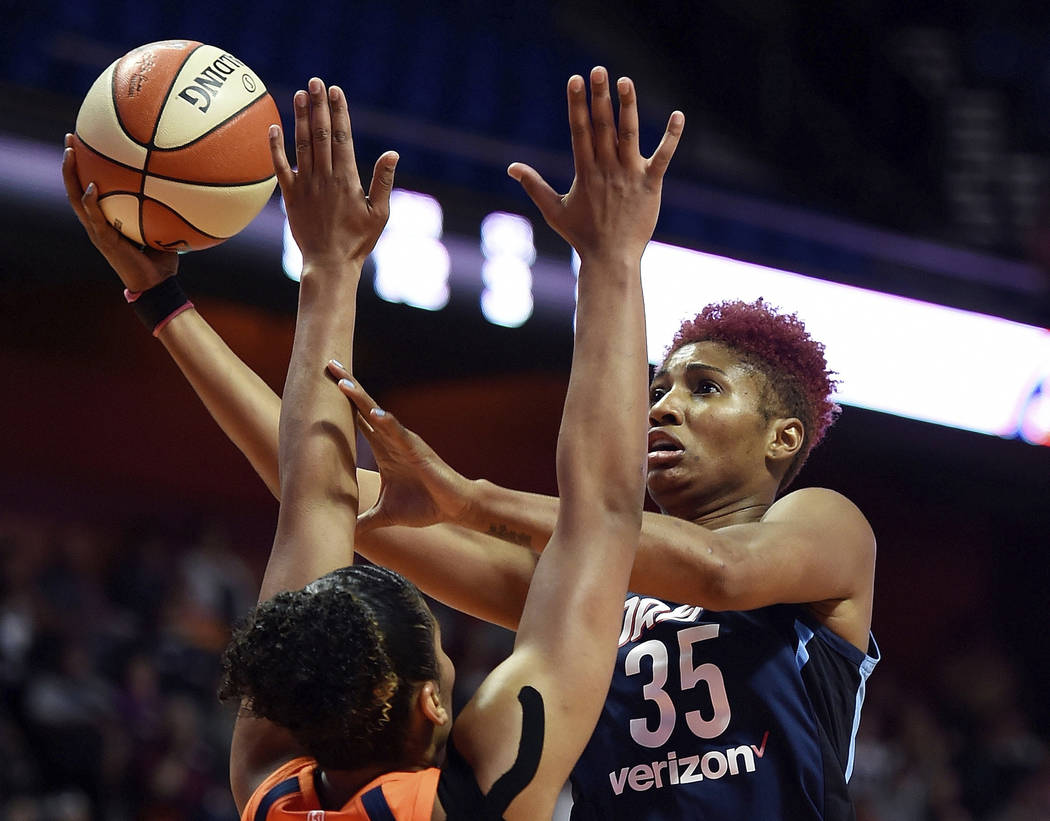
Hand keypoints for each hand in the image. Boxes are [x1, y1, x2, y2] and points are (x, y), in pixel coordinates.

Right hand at [62, 134, 177, 291]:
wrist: (156, 285)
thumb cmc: (161, 260)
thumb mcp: (163, 229)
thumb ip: (164, 211)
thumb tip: (184, 189)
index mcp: (107, 220)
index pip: (90, 189)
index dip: (85, 168)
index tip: (85, 143)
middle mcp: (97, 223)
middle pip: (76, 188)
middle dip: (71, 163)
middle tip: (70, 138)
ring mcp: (97, 231)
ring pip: (76, 199)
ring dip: (71, 175)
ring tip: (70, 153)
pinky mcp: (104, 240)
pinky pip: (94, 218)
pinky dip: (90, 202)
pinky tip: (91, 186)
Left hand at [271, 78, 397, 270]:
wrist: (329, 264)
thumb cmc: (359, 242)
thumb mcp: (380, 214)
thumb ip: (384, 182)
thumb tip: (392, 153)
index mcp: (347, 179)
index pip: (343, 137)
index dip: (339, 112)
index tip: (335, 91)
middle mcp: (324, 177)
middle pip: (321, 134)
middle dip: (319, 106)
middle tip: (315, 82)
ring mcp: (305, 185)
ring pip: (302, 145)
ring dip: (301, 118)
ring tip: (299, 95)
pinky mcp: (290, 197)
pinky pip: (280, 167)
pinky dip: (276, 147)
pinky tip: (274, 127)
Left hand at [326, 360, 473, 533]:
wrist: (454, 508)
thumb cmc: (423, 507)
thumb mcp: (385, 516)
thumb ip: (364, 521)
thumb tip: (343, 533)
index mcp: (383, 450)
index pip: (357, 421)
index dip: (340, 404)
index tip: (320, 386)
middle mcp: (391, 441)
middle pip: (365, 408)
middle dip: (348, 387)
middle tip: (329, 365)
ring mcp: (405, 443)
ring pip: (380, 415)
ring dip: (362, 399)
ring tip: (344, 383)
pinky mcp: (419, 452)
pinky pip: (401, 434)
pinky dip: (389, 423)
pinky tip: (376, 413)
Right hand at [508, 67, 682, 262]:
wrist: (611, 258)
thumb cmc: (582, 235)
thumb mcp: (554, 210)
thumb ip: (534, 185)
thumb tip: (512, 167)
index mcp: (585, 172)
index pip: (580, 130)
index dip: (577, 104)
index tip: (575, 80)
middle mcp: (607, 169)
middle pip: (602, 126)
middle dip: (599, 96)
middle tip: (598, 70)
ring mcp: (630, 176)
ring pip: (629, 135)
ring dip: (628, 107)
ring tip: (626, 81)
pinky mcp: (650, 185)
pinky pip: (663, 157)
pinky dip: (671, 137)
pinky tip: (678, 115)